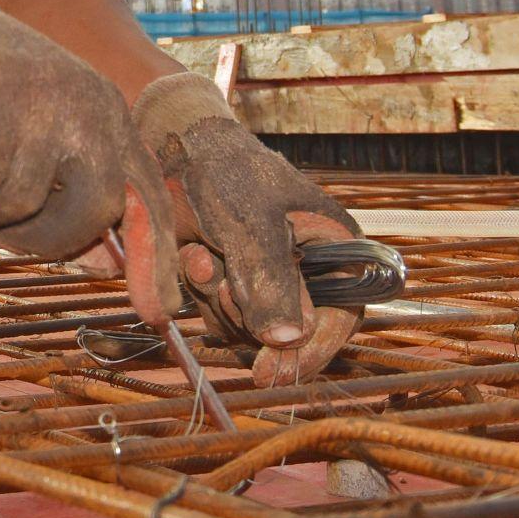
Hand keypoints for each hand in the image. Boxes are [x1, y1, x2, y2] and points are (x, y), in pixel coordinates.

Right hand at [0, 0, 178, 323]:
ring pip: (15, 212)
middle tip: (1, 227)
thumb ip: (71, 183)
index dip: (155, 259)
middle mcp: (84, 113)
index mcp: (107, 112)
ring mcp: (36, 119)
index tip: (160, 311)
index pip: (148, 197)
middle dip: (41, 240)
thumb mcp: (43, 122)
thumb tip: (101, 264)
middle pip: (88, 218)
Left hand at [133, 71, 362, 386]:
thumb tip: (288, 341)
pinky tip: (192, 255)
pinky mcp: (234, 280)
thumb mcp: (251, 224)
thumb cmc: (227, 171)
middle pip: (290, 331)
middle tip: (223, 287)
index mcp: (336, 249)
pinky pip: (221, 314)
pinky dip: (203, 294)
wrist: (176, 144)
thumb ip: (270, 281)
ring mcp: (269, 278)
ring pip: (250, 327)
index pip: (341, 318)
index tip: (274, 374)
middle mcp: (308, 270)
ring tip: (201, 255)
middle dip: (249, 315)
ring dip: (220, 301)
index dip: (311, 351)